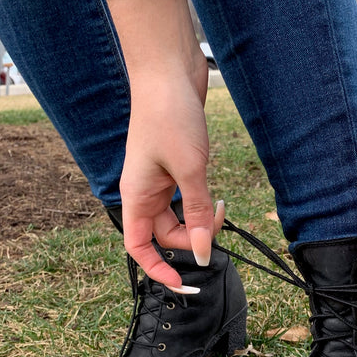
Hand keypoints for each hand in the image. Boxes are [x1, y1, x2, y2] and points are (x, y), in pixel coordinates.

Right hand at [106, 0, 221, 289]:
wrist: (170, 71)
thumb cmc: (171, 116)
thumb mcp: (190, 169)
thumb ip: (199, 214)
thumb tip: (205, 252)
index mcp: (136, 197)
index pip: (139, 248)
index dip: (158, 270)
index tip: (184, 284)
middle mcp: (144, 193)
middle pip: (167, 235)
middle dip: (194, 238)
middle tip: (218, 223)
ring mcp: (159, 181)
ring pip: (181, 218)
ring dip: (202, 220)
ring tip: (219, 203)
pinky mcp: (174, 169)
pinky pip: (188, 199)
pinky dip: (203, 203)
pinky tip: (215, 193)